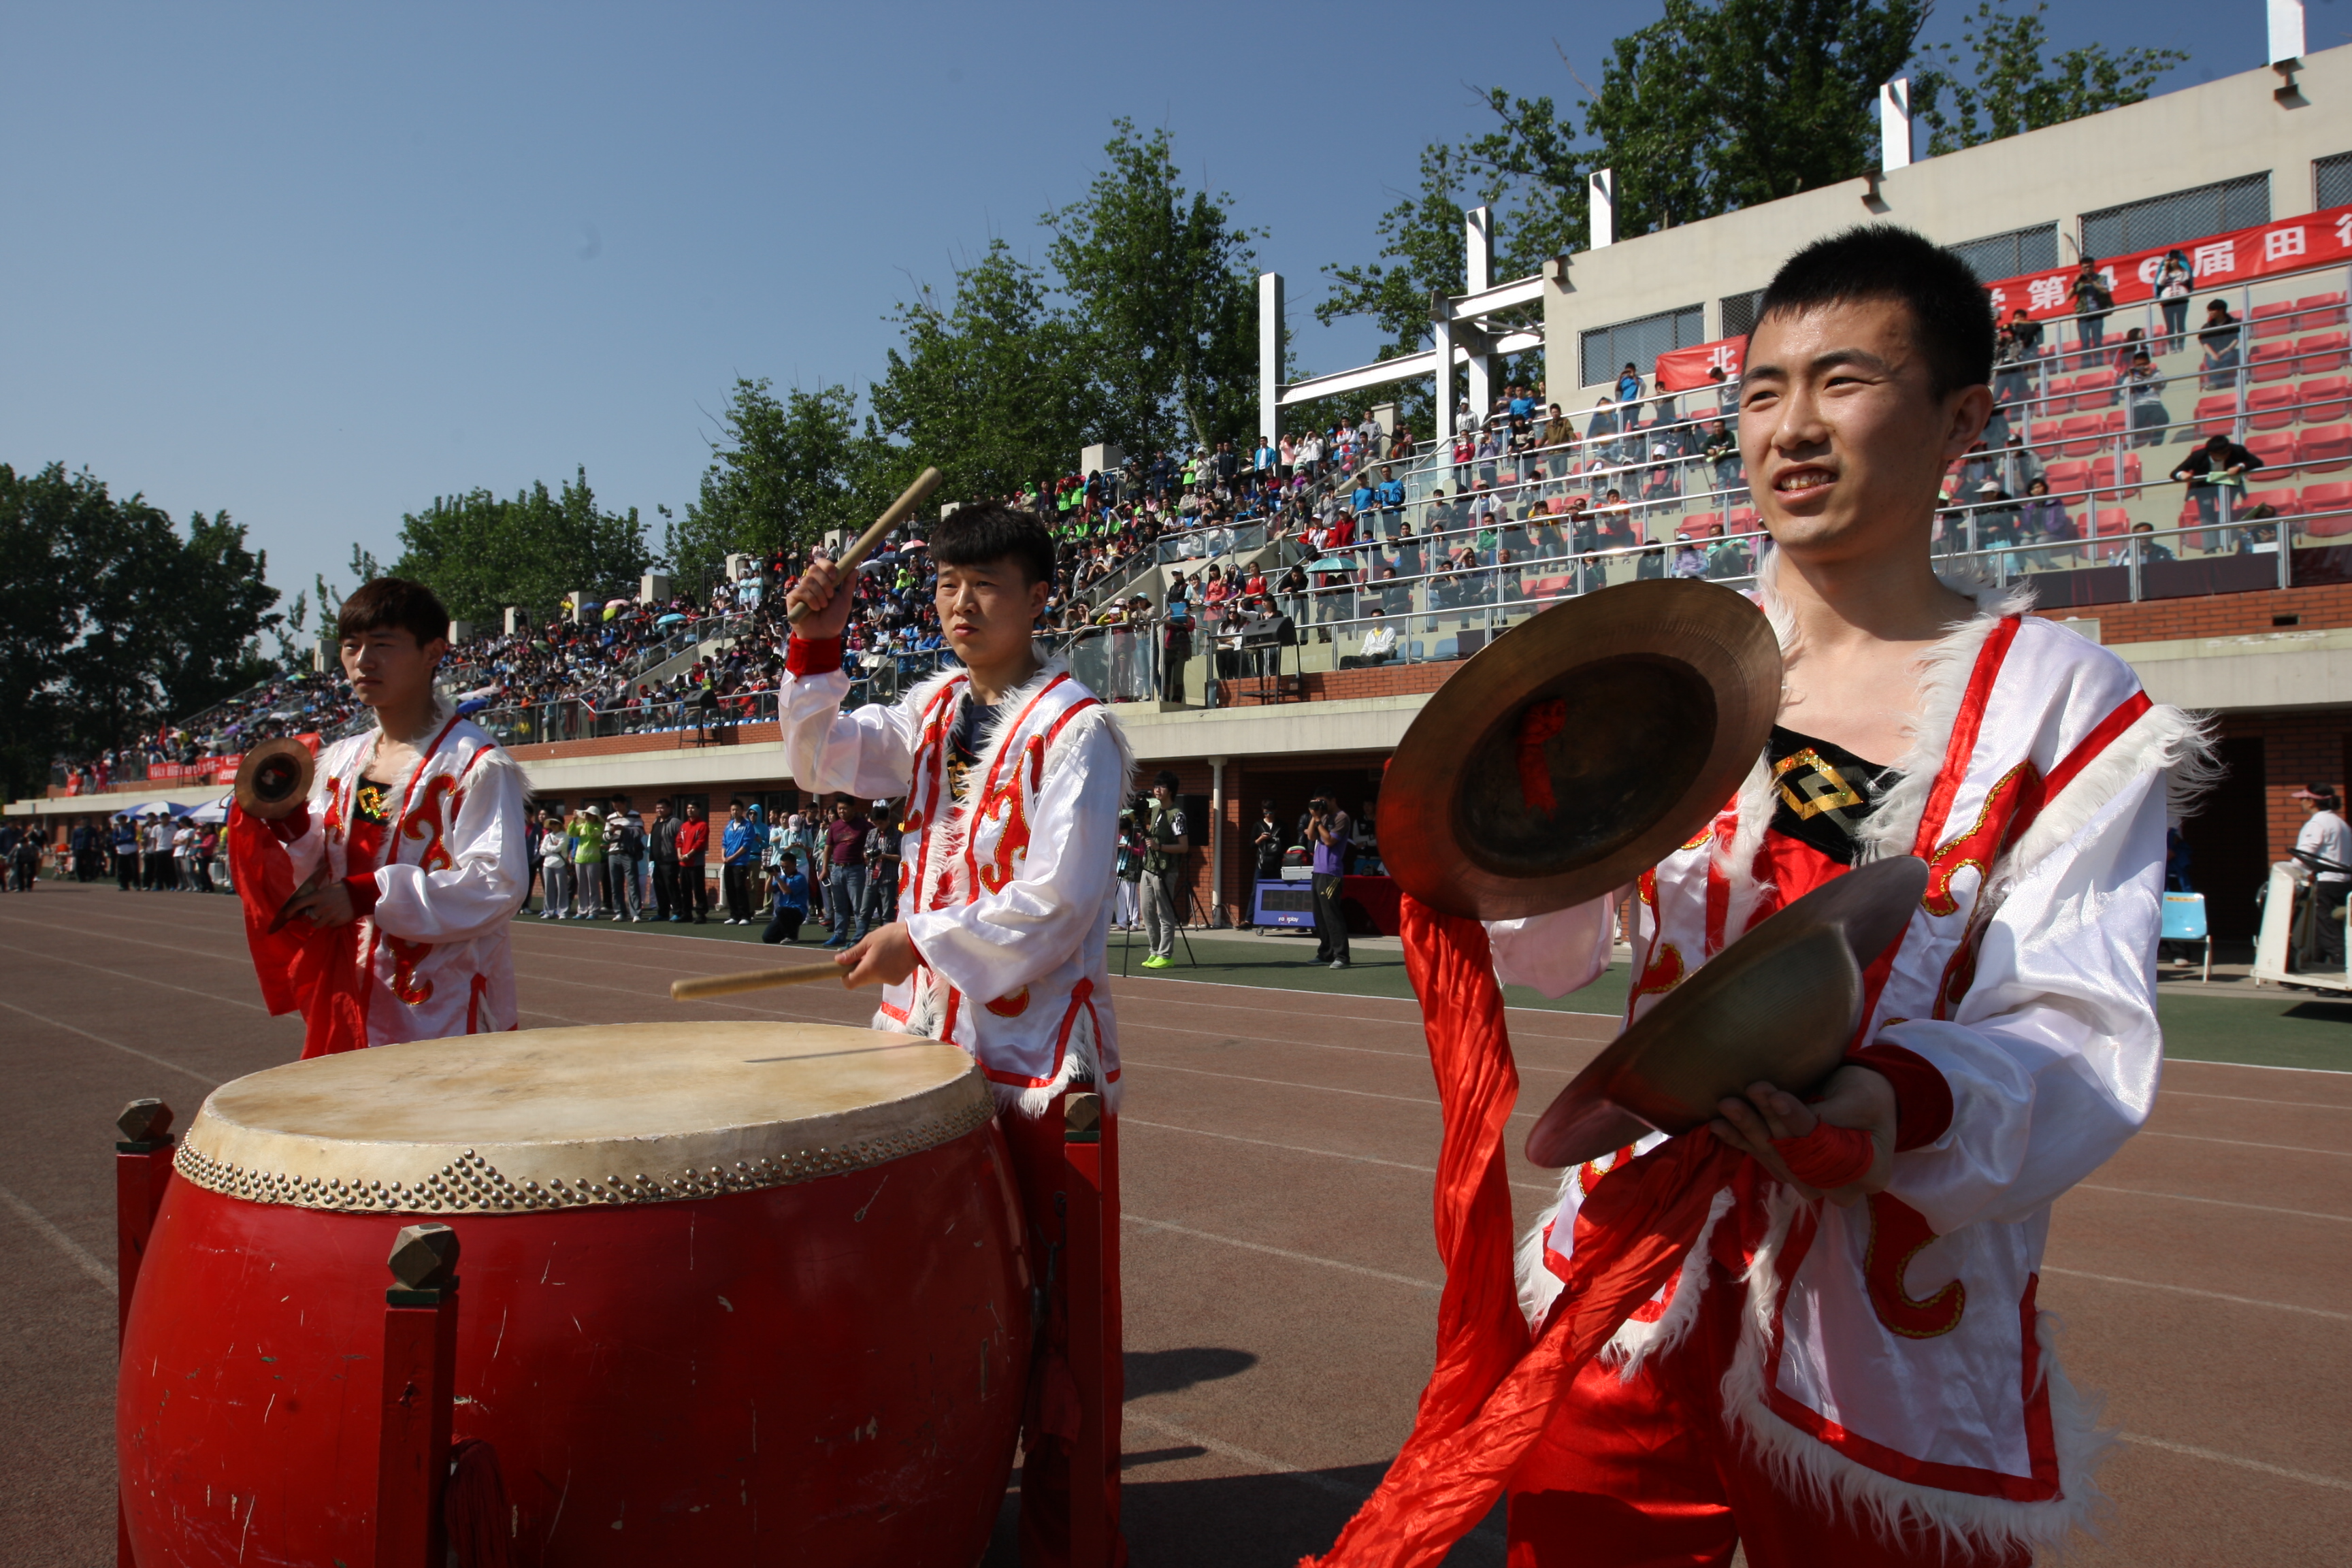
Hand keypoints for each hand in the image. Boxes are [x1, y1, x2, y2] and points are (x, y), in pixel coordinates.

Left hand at [283, 880, 357, 928]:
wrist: (360, 893)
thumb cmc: (341, 889)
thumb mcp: (326, 890)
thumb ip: (315, 898)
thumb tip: (305, 907)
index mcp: (318, 896)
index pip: (299, 904)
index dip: (290, 910)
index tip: (286, 915)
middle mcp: (322, 906)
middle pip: (309, 917)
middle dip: (311, 916)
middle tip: (317, 913)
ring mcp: (331, 914)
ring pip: (318, 924)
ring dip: (321, 921)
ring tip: (328, 915)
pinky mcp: (339, 921)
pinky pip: (330, 925)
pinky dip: (332, 922)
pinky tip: (338, 915)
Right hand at [786, 556, 854, 639]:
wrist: (823, 635)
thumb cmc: (833, 618)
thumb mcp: (844, 601)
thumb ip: (848, 585)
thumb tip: (854, 569)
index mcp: (823, 580)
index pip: (822, 563)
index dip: (827, 566)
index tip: (834, 576)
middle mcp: (811, 583)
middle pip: (814, 568)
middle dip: (824, 581)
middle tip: (830, 595)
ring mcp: (801, 589)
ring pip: (808, 580)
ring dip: (819, 594)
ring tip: (823, 606)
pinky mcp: (793, 598)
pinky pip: (801, 591)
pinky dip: (811, 599)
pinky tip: (815, 608)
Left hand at [839, 922, 917, 988]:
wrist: (920, 940)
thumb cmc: (893, 935)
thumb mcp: (870, 940)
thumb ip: (854, 953)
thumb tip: (838, 960)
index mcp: (870, 968)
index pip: (849, 983)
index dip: (845, 975)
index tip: (850, 964)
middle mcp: (879, 978)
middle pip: (861, 980)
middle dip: (861, 968)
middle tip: (868, 953)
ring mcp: (890, 981)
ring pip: (873, 978)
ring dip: (874, 968)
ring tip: (884, 952)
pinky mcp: (898, 980)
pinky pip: (885, 977)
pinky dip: (885, 970)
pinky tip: (893, 957)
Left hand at [1707, 1064, 1894, 1206]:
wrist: (1867, 1102)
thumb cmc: (1869, 1096)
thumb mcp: (1859, 1097)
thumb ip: (1827, 1111)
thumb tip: (1782, 1107)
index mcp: (1870, 1172)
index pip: (1827, 1147)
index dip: (1798, 1122)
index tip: (1776, 1096)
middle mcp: (1840, 1188)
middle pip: (1797, 1157)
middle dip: (1767, 1124)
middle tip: (1741, 1096)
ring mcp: (1813, 1184)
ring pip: (1776, 1158)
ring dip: (1748, 1131)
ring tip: (1726, 1106)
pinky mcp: (1791, 1172)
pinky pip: (1764, 1158)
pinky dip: (1740, 1141)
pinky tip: (1718, 1126)